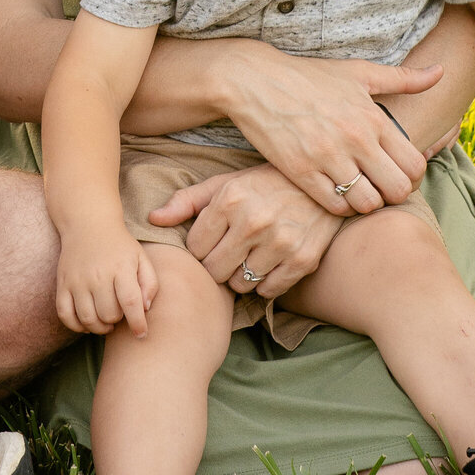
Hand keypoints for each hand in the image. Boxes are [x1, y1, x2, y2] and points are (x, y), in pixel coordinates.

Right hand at [55, 222, 158, 336]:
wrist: (88, 223)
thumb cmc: (119, 246)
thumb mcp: (141, 258)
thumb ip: (150, 284)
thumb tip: (145, 310)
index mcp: (120, 267)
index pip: (130, 303)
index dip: (137, 324)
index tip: (141, 334)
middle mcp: (97, 274)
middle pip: (109, 314)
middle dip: (118, 320)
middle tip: (120, 313)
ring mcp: (77, 280)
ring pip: (88, 319)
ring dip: (100, 327)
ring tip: (107, 321)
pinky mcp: (62, 284)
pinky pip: (65, 315)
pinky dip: (76, 326)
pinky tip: (87, 322)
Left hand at [151, 163, 344, 299]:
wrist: (322, 184)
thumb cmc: (264, 183)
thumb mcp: (225, 183)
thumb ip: (187, 201)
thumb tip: (152, 219)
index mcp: (229, 199)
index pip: (195, 247)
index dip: (200, 247)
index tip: (212, 239)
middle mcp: (253, 221)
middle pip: (214, 271)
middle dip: (217, 264)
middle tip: (229, 251)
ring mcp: (280, 243)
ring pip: (240, 285)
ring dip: (241, 275)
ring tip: (250, 255)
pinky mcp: (302, 260)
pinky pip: (268, 291)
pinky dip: (265, 283)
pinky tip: (269, 262)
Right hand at [225, 50, 440, 213]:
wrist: (253, 80)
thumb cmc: (308, 76)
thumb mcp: (357, 72)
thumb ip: (402, 78)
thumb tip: (441, 72)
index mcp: (373, 117)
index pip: (415, 164)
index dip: (412, 176)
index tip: (397, 172)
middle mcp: (355, 138)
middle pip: (397, 190)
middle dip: (392, 194)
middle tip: (378, 187)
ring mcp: (328, 157)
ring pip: (367, 204)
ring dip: (365, 203)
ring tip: (355, 190)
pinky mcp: (301, 172)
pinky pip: (335, 206)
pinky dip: (338, 204)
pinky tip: (331, 190)